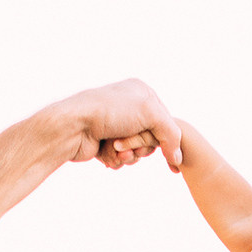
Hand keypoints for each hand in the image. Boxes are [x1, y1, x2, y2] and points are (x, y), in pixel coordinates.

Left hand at [47, 80, 183, 172]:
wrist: (73, 125)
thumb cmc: (110, 112)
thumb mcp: (150, 114)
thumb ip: (172, 134)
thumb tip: (178, 159)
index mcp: (141, 92)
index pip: (166, 121)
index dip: (163, 137)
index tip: (156, 143)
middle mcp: (129, 107)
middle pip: (152, 138)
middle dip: (141, 147)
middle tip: (126, 143)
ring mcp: (116, 124)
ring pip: (136, 151)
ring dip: (128, 155)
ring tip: (114, 149)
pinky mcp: (104, 141)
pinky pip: (121, 158)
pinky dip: (115, 159)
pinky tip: (105, 154)